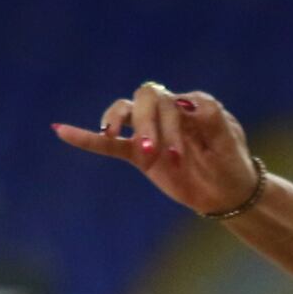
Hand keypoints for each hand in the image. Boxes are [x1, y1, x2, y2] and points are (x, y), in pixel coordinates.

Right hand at [52, 82, 259, 215]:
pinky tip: (61, 130)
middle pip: (145, 100)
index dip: (170, 125)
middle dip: (146, 126)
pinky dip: (86, 137)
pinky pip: (108, 143)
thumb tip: (184, 101)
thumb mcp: (228, 142)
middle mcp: (169, 110)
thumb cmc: (231, 164)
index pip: (172, 101)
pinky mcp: (137, 153)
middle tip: (153, 156)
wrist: (227, 193)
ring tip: (117, 140)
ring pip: (125, 111)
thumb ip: (211, 117)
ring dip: (120, 124)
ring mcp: (150, 130)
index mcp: (192, 104)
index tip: (177, 157)